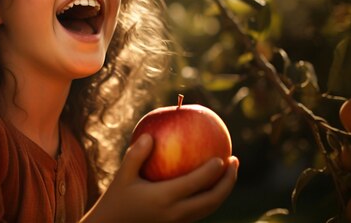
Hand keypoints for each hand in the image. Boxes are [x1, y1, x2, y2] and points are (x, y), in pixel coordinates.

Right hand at [81, 134, 238, 222]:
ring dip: (223, 191)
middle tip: (234, 161)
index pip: (195, 184)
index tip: (223, 158)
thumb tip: (149, 135)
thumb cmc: (116, 199)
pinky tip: (211, 182)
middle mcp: (175, 213)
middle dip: (228, 182)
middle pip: (211, 200)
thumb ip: (136, 155)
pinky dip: (212, 197)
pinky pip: (201, 211)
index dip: (212, 172)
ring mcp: (178, 222)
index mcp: (163, 199)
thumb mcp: (122, 176)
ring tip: (229, 172)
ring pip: (210, 208)